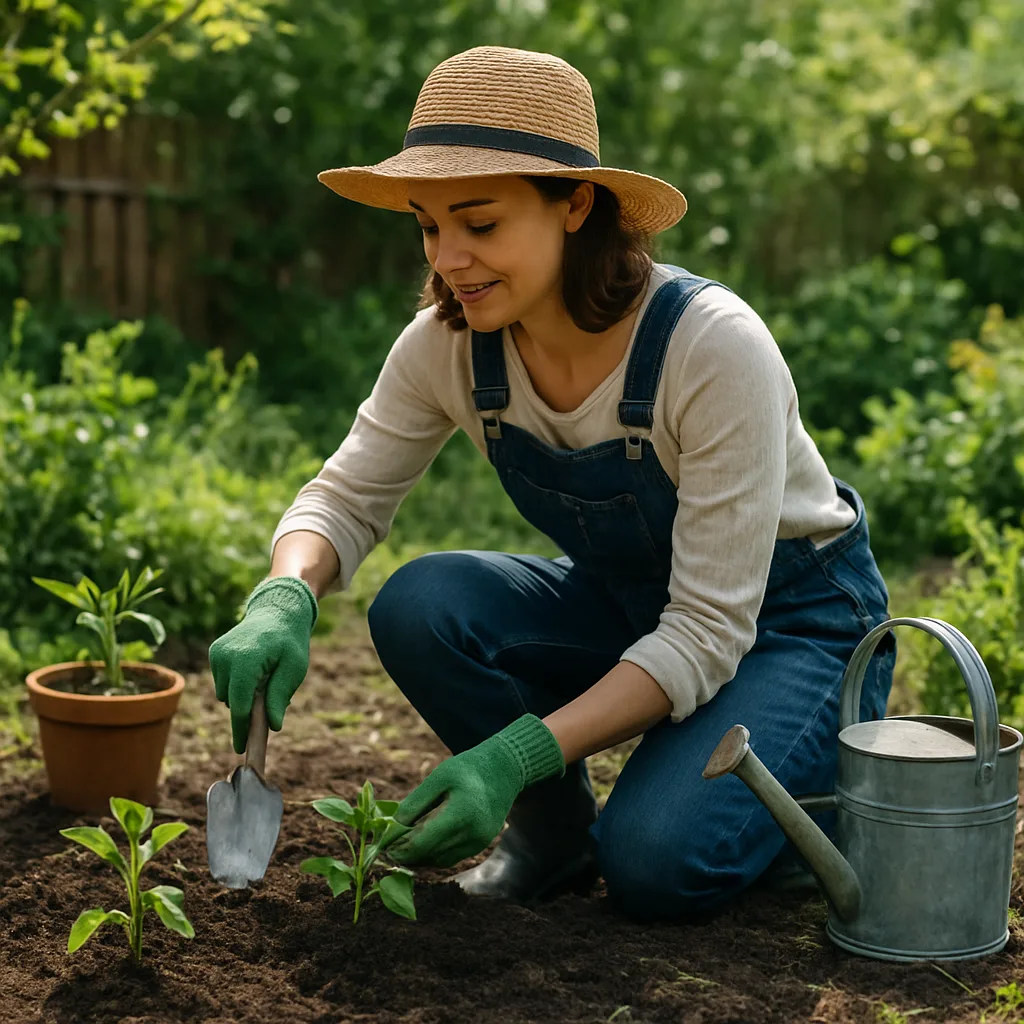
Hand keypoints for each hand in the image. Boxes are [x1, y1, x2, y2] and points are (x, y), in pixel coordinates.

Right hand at [209, 576, 317, 753]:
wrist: (278, 610)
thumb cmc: (290, 640)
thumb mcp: (294, 667)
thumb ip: (280, 694)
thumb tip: (272, 726)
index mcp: (245, 659)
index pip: (240, 704)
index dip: (242, 729)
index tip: (242, 748)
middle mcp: (225, 656)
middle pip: (232, 702)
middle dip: (248, 711)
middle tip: (270, 706)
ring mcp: (217, 653)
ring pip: (226, 694)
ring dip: (244, 696)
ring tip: (265, 679)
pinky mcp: (215, 652)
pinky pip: (223, 682)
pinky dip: (237, 684)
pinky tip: (255, 670)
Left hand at [388, 714, 564, 868]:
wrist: (505, 768)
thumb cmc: (468, 768)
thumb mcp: (438, 777)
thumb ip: (414, 804)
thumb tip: (391, 830)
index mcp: (461, 815)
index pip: (420, 843)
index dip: (397, 847)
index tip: (379, 844)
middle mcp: (472, 835)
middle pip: (427, 855)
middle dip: (404, 853)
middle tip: (385, 845)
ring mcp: (478, 843)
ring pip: (437, 860)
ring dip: (418, 855)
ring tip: (401, 841)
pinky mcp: (480, 846)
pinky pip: (450, 857)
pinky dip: (433, 852)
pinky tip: (422, 840)